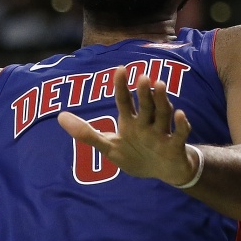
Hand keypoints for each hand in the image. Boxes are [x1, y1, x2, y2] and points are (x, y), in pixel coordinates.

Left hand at [57, 67, 198, 185]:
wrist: (163, 173)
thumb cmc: (135, 155)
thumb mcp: (109, 147)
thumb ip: (85, 133)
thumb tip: (59, 117)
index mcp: (130, 122)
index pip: (124, 101)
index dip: (121, 86)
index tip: (120, 68)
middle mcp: (146, 123)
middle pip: (145, 105)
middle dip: (143, 92)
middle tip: (142, 75)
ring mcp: (161, 134)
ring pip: (163, 114)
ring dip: (161, 100)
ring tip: (159, 84)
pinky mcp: (174, 146)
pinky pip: (179, 134)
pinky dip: (181, 125)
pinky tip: (180, 114)